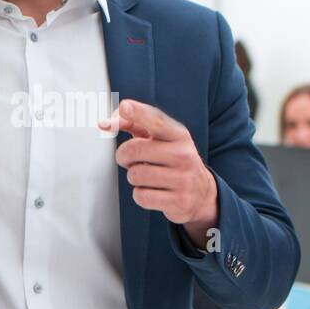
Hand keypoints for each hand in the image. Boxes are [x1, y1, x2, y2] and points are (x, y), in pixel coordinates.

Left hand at [101, 99, 217, 247]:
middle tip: (130, 159)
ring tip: (148, 176)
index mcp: (179, 135)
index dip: (138, 112)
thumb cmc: (174, 160)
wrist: (202, 193)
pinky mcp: (178, 201)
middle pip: (133, 150)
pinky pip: (141, 196)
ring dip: (134, 177)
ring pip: (135, 175)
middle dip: (123, 156)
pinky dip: (141, 195)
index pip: (156, 120)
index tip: (124, 107)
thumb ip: (134, 124)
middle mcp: (183, 155)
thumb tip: (107, 122)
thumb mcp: (161, 139)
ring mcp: (183, 179)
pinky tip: (154, 191)